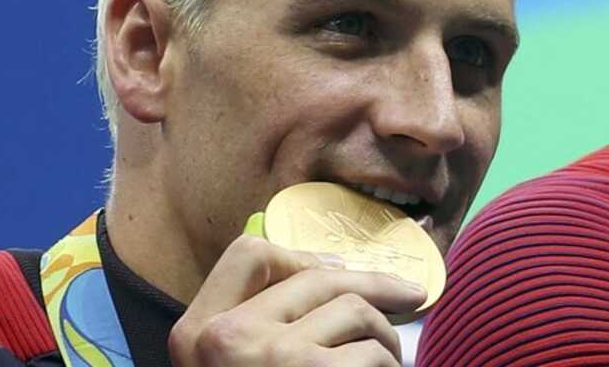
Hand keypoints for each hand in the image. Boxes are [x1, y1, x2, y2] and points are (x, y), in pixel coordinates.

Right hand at [168, 235, 425, 366]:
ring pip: (354, 312)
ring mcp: (266, 357)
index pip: (248, 253)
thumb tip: (328, 270)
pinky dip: (388, 365)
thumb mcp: (231, 363)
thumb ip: (256, 319)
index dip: (300, 255)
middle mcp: (223, 337)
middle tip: (412, 293)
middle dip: (374, 285)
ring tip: (388, 357)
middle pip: (317, 277)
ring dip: (385, 336)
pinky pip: (373, 353)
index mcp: (195, 330)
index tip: (337, 271)